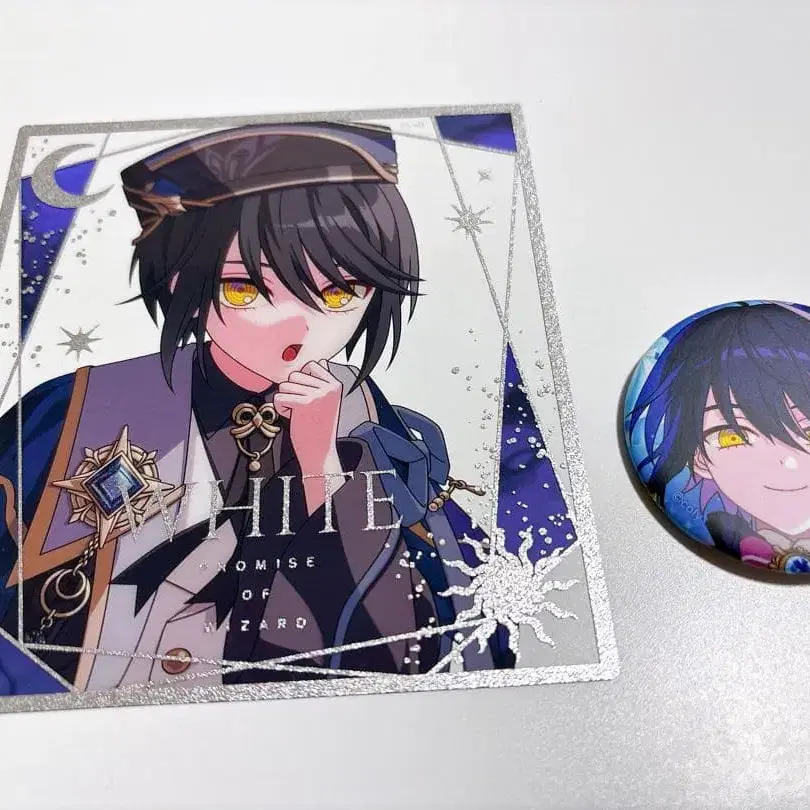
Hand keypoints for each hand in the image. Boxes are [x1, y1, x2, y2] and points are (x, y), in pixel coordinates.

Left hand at [273, 360, 344, 514]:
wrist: (320, 453)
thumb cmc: (320, 427)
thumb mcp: (328, 401)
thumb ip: (324, 380)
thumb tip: (322, 360)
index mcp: (336, 384)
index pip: (310, 365)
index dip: (303, 381)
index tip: (310, 399)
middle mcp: (329, 387)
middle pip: (294, 375)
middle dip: (293, 392)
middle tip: (305, 410)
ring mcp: (317, 395)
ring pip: (284, 385)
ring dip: (286, 400)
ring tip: (300, 414)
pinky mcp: (304, 404)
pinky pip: (278, 397)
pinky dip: (281, 409)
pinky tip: (294, 419)